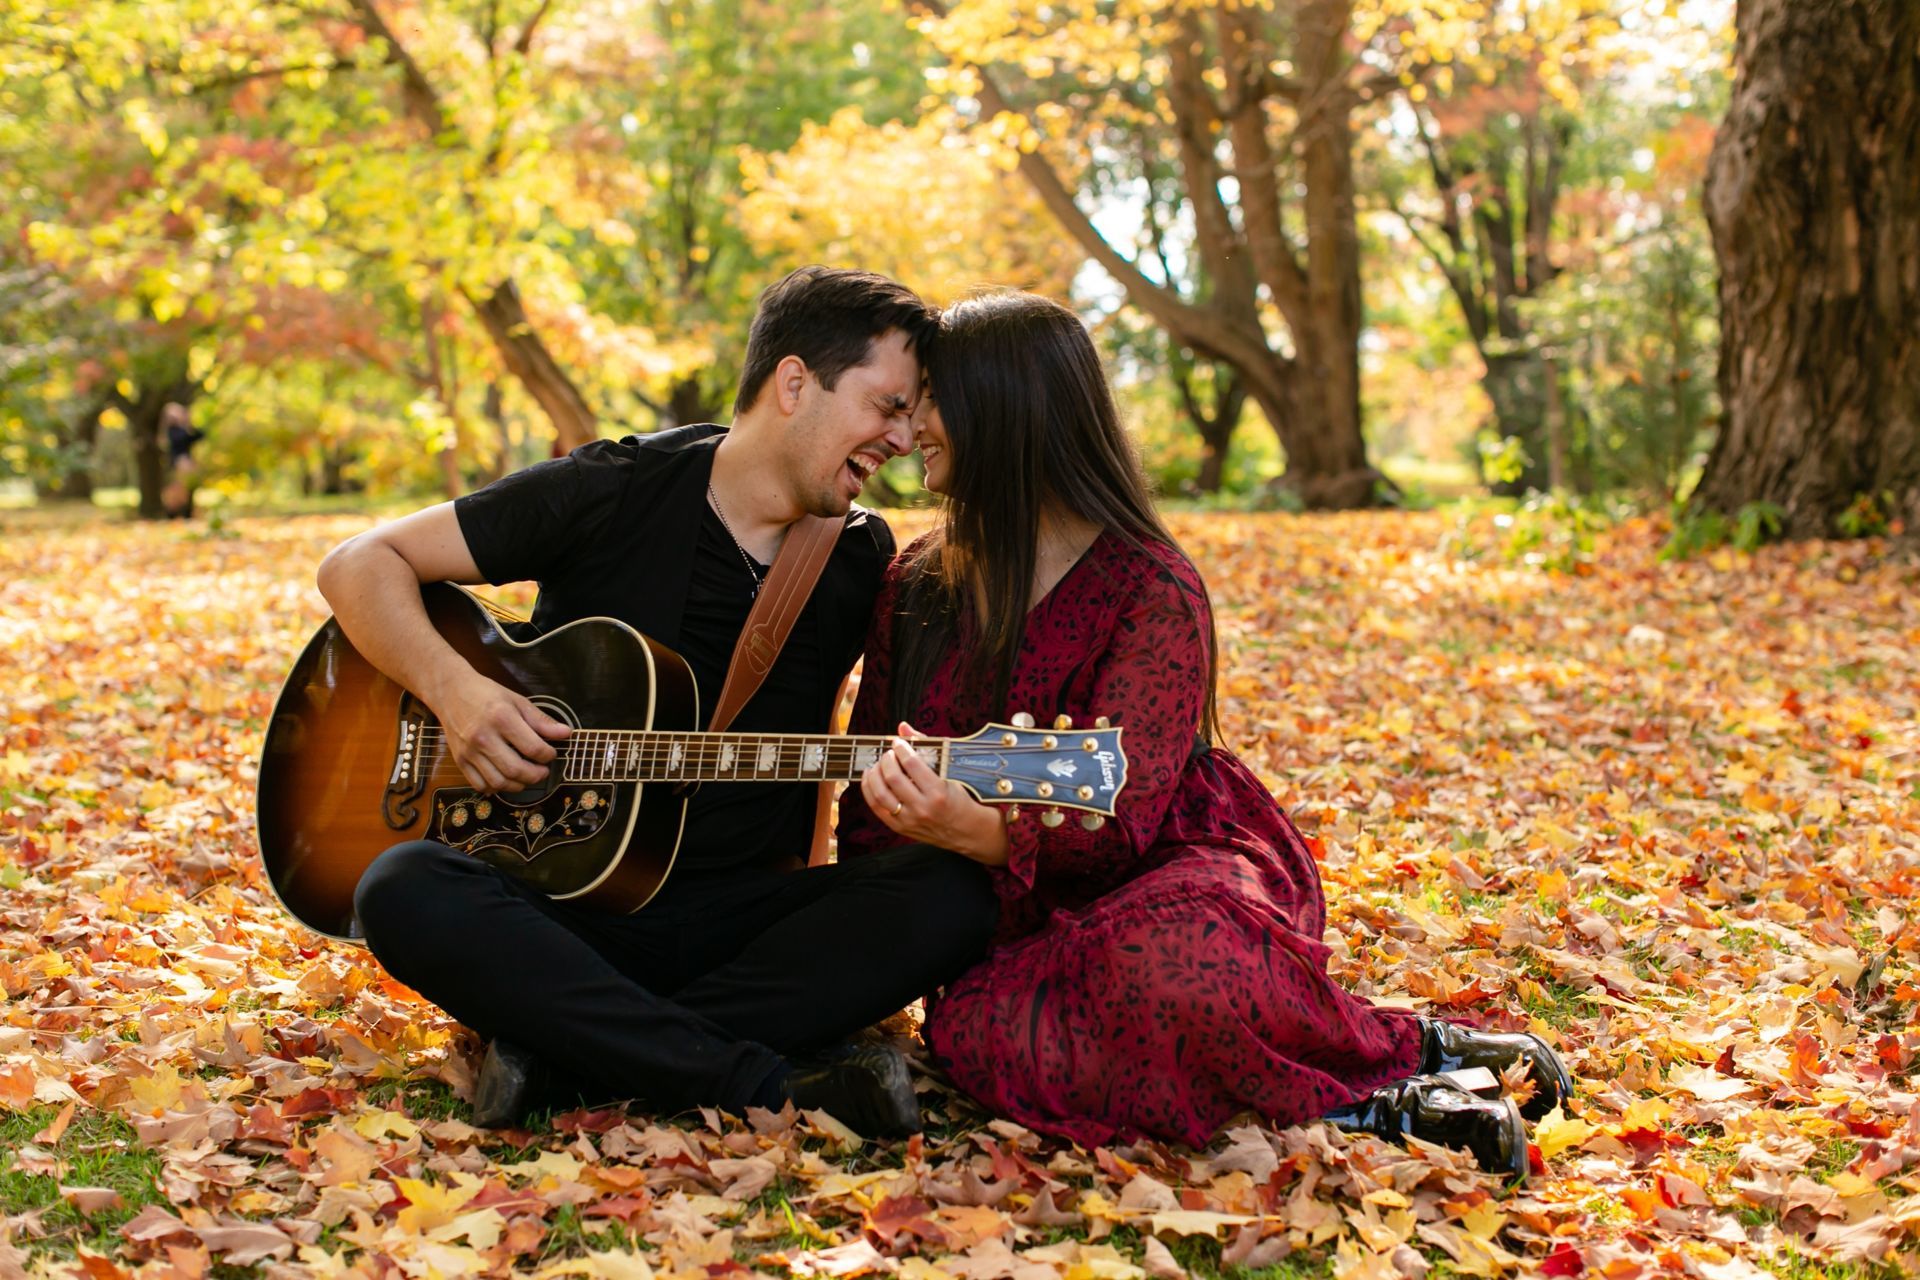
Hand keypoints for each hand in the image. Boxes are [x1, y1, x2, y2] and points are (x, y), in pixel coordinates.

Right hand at [433, 671, 570, 792]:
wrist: (450, 692)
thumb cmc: (486, 694)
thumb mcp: (517, 701)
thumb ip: (541, 720)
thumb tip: (566, 733)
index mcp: (502, 718)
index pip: (533, 748)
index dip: (548, 756)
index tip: (550, 754)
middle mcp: (483, 737)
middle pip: (516, 770)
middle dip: (536, 775)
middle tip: (543, 771)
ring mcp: (469, 751)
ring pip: (498, 782)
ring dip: (518, 785)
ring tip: (526, 777)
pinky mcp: (459, 760)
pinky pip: (480, 785)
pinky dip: (496, 788)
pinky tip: (505, 779)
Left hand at [859, 722, 1009, 866]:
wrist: (965, 830)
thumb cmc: (957, 798)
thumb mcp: (948, 773)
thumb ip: (924, 748)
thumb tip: (903, 728)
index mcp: (938, 792)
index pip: (912, 764)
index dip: (901, 749)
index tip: (898, 743)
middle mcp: (922, 808)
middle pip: (893, 778)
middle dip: (886, 760)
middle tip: (888, 754)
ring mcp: (909, 820)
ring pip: (880, 794)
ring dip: (874, 774)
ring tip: (878, 765)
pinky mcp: (900, 827)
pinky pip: (876, 807)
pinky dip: (869, 790)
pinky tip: (870, 778)